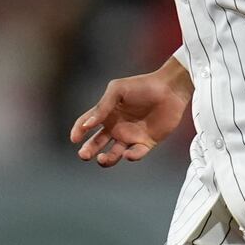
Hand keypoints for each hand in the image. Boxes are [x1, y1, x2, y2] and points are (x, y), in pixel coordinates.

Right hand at [71, 62, 191, 166]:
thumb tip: (87, 124)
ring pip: (114, 153)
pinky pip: (135, 154)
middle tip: (84, 155)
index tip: (74, 138)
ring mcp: (131, 136)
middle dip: (88, 150)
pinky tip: (127, 153)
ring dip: (106, 159)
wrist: (169, 89)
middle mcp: (117, 126)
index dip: (78, 131)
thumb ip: (102, 106)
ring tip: (102, 159)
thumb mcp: (117, 90)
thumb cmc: (142, 85)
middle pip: (97, 143)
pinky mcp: (146, 142)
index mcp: (107, 113)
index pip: (87, 123)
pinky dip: (130, 156)